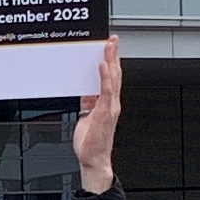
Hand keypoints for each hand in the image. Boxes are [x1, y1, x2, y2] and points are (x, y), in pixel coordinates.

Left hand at [72, 41, 122, 190]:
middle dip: (113, 55)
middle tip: (111, 39)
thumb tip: (85, 91)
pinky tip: (102, 66)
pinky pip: (105, 91)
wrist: (93, 159)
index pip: (110, 77)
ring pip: (112, 78)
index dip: (110, 61)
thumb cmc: (90, 142)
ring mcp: (109, 107)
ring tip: (108, 46)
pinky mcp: (104, 112)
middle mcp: (111, 103)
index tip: (108, 47)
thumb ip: (87, 103)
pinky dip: (104, 77)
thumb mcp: (85, 116)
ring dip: (111, 60)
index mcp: (106, 103)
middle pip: (114, 74)